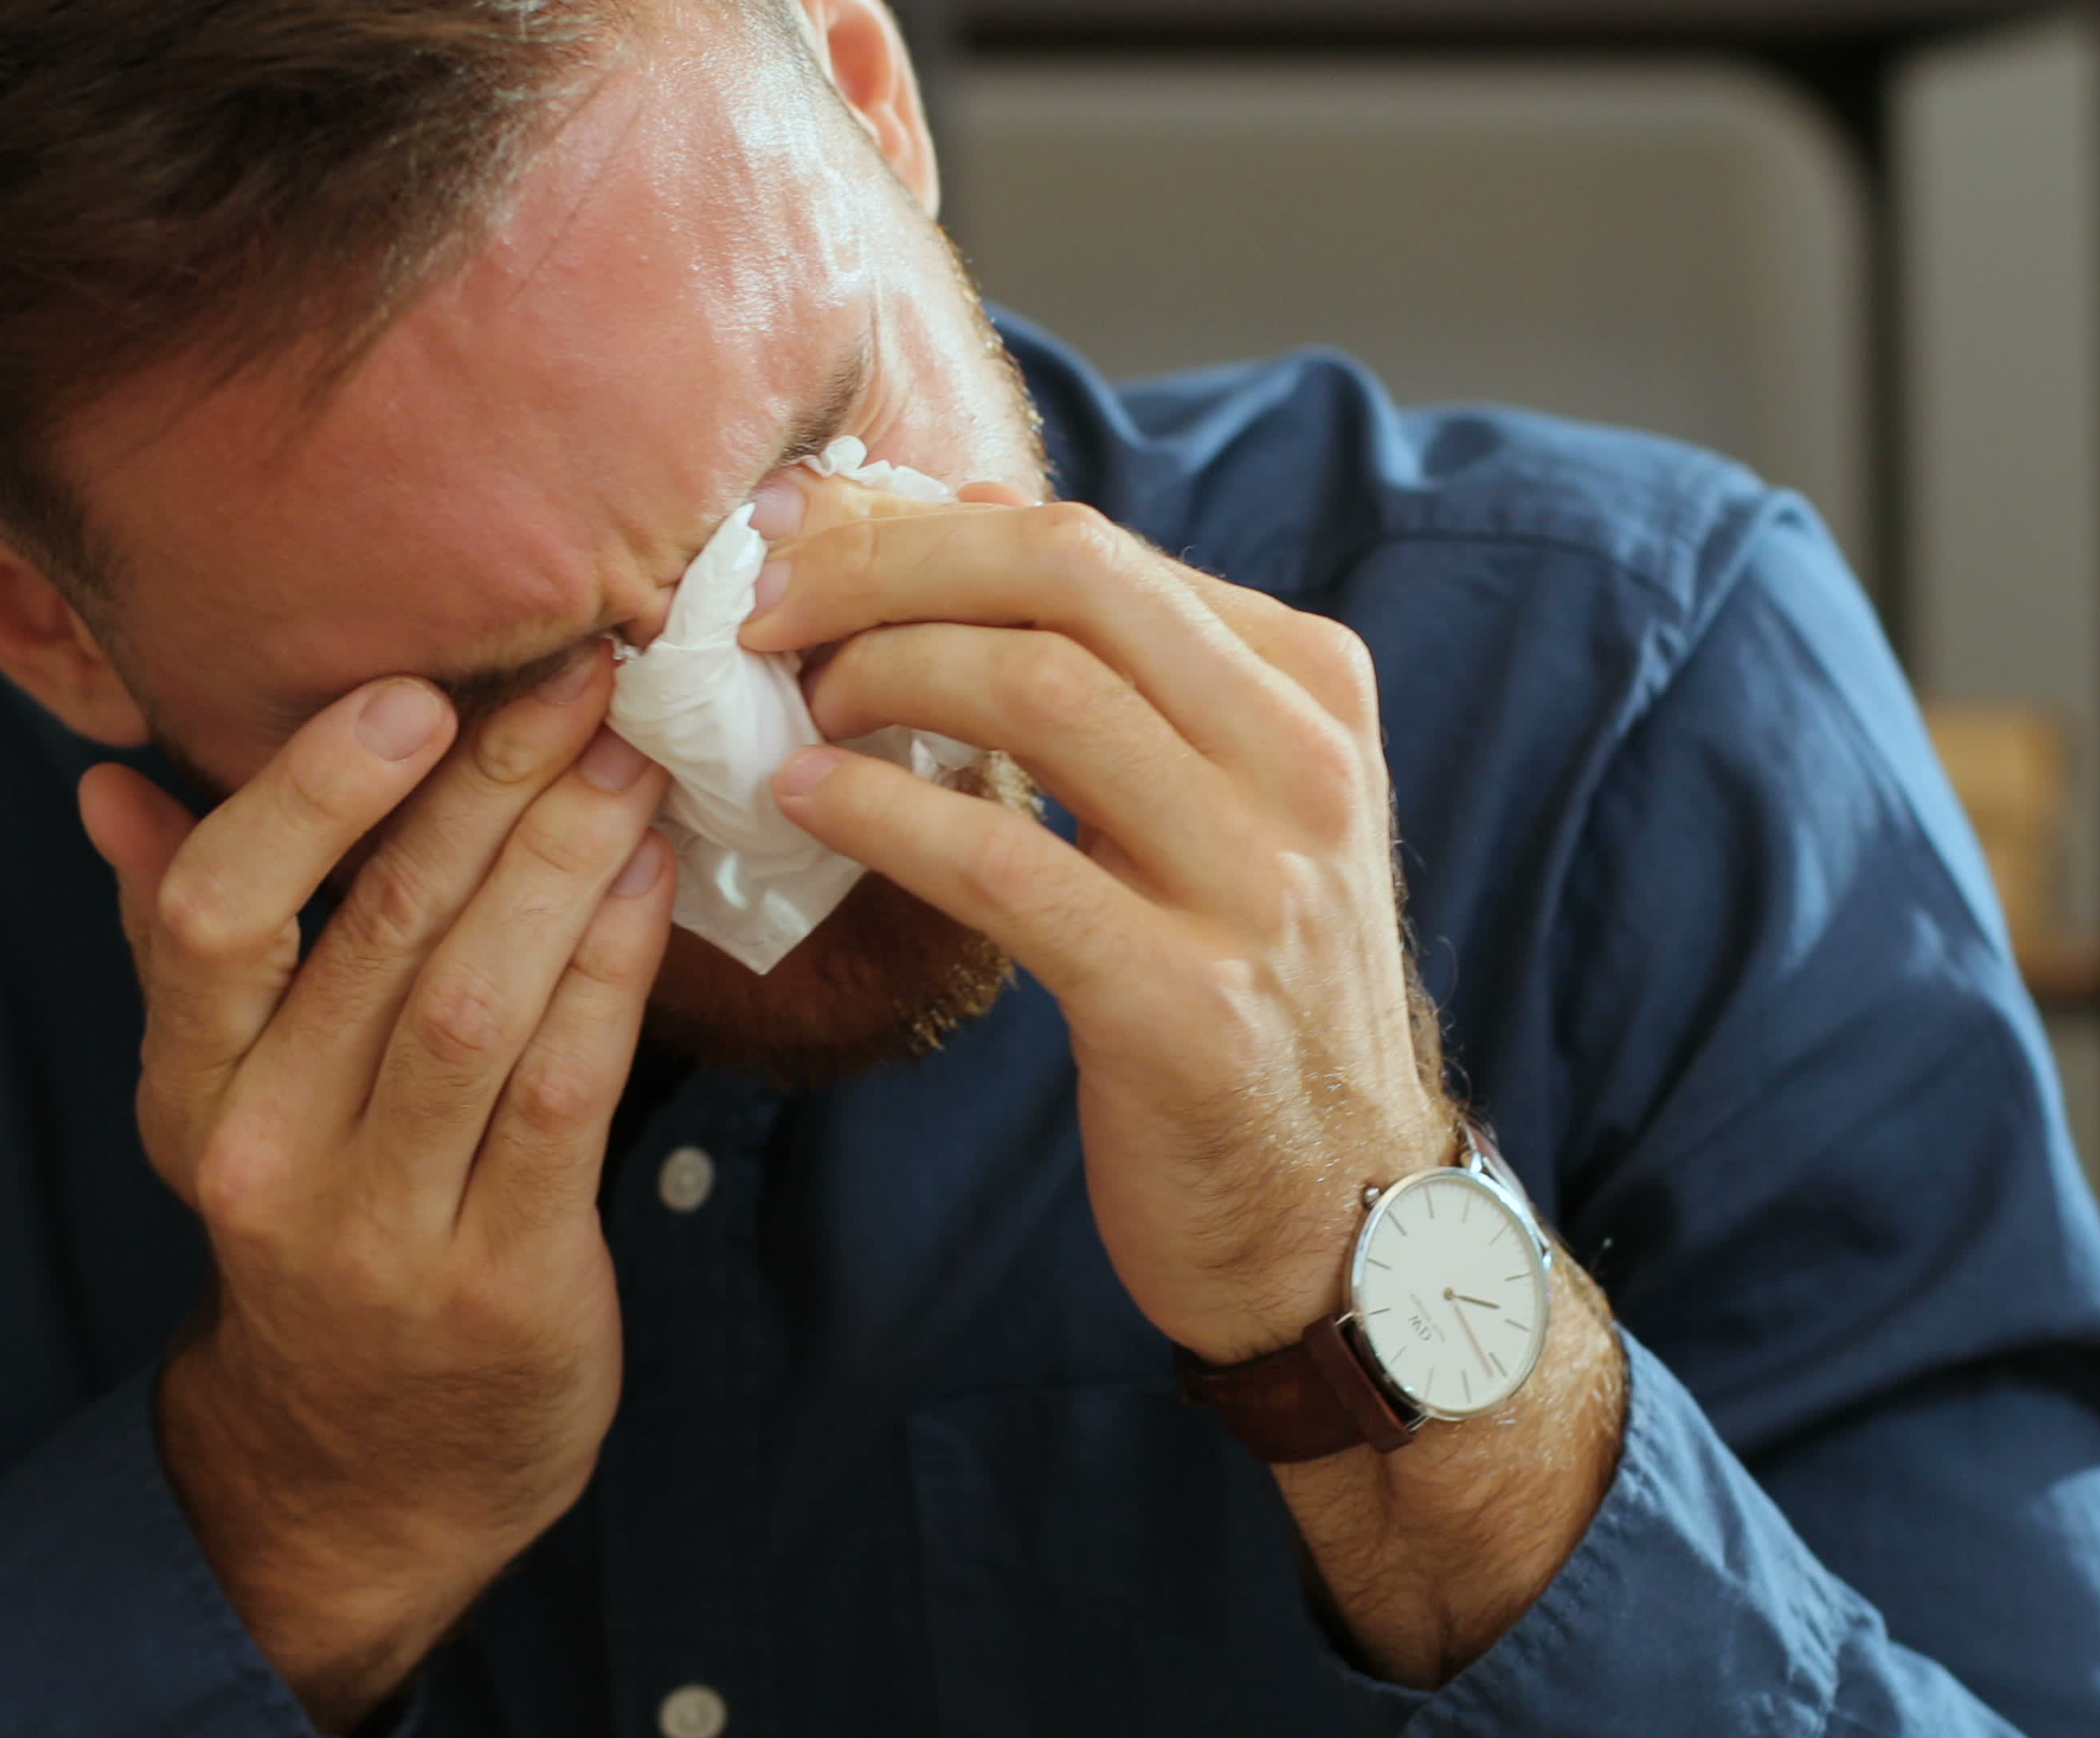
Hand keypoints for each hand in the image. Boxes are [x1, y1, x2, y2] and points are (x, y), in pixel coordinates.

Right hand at [77, 646, 673, 1727]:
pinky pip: (565, 1092)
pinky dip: (613, 971)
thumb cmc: (314, 1231)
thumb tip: (111, 785)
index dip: (312, 793)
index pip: (214, 919)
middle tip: (579, 673)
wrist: (366, 1471)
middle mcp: (270, 1157)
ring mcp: (385, 1228)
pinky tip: (651, 882)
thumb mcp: (220, 1102)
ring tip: (631, 757)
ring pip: (479, 1000)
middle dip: (490, 782)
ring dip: (566, 859)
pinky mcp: (504, 1279)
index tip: (413, 692)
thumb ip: (181, 939)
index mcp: (189, 1095)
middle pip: (379, 931)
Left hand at [743, 477, 1450, 1362]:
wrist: (1336, 1212)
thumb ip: (1113, 668)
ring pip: (1041, 692)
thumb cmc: (1240, 990)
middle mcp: (1303, 764)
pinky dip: (883, 814)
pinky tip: (803, 800)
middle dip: (885, 569)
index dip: (913, 526)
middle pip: (1068, 579)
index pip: (1091, 545)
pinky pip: (1005, 865)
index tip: (792, 536)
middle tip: (763, 609)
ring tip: (794, 708)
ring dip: (881, 675)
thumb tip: (951, 514)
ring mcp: (1257, 882)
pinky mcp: (1185, 1003)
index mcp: (1309, 688)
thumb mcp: (1215, 802)